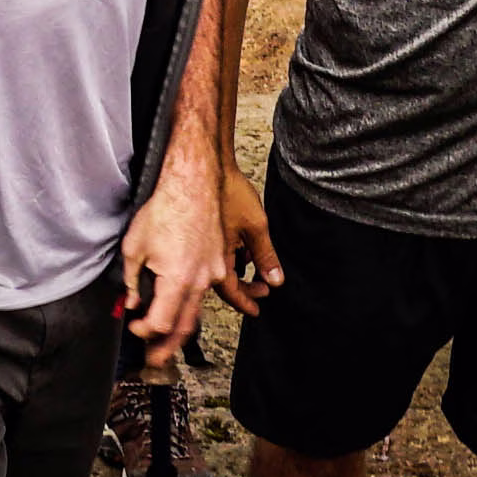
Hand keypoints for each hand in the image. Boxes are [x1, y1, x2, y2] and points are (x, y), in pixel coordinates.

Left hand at [118, 155, 229, 360]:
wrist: (194, 182)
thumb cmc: (166, 208)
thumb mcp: (135, 247)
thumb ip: (132, 281)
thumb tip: (131, 302)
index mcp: (178, 279)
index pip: (161, 322)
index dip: (145, 330)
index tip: (134, 326)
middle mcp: (200, 281)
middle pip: (184, 325)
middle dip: (168, 347)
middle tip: (155, 361)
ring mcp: (213, 272)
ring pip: (197, 310)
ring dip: (181, 327)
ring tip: (168, 342)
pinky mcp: (219, 262)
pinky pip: (206, 290)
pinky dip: (193, 303)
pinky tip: (184, 306)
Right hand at [216, 160, 280, 304]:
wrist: (206, 167)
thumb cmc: (227, 191)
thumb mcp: (256, 227)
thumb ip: (266, 256)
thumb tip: (275, 279)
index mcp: (217, 258)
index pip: (231, 292)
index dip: (246, 302)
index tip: (256, 310)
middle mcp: (206, 255)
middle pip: (225, 282)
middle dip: (246, 287)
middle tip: (262, 288)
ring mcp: (202, 244)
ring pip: (221, 266)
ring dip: (239, 269)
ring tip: (254, 262)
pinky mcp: (202, 233)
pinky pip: (216, 252)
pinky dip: (232, 254)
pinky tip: (241, 244)